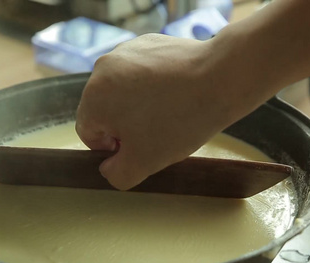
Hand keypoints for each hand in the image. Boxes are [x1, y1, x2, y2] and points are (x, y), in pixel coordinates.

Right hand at [76, 33, 263, 189]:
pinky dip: (153, 84)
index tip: (139, 149)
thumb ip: (115, 175)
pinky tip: (176, 92)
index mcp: (93, 97)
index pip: (88, 132)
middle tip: (156, 133)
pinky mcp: (149, 41)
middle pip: (105, 108)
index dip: (112, 148)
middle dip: (125, 124)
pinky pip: (141, 71)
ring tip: (169, 111)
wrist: (221, 78)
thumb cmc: (178, 122)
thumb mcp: (142, 164)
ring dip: (139, 104)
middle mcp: (102, 67)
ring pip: (123, 89)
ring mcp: (126, 50)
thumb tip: (109, 166)